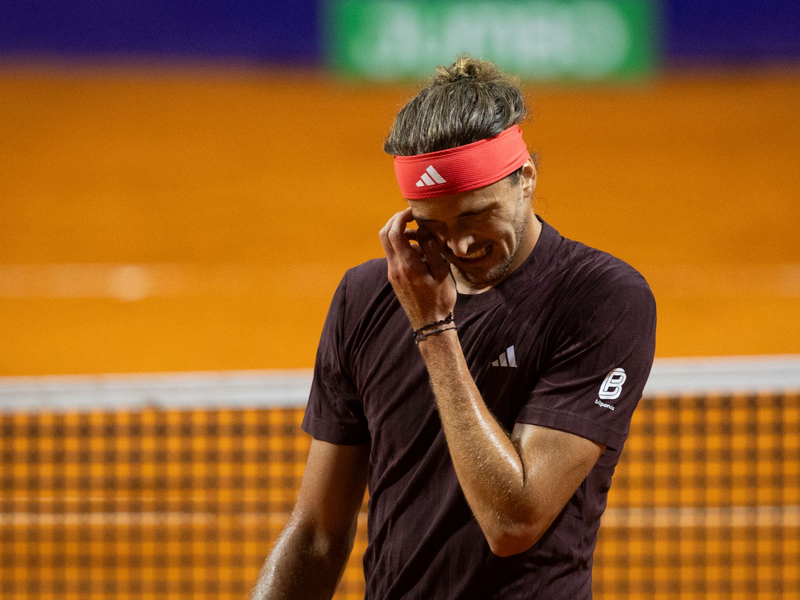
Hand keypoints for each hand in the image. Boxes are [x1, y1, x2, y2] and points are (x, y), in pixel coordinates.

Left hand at [379, 208, 456, 329]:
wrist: (429, 324)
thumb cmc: (440, 299)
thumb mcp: (442, 273)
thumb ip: (431, 249)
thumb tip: (422, 230)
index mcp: (407, 265)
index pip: (394, 232)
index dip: (401, 216)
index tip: (414, 212)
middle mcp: (394, 267)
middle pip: (384, 234)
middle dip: (395, 220)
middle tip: (411, 216)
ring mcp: (392, 273)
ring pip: (388, 244)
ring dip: (400, 233)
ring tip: (421, 235)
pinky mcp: (394, 277)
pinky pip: (394, 254)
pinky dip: (402, 245)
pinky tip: (419, 250)